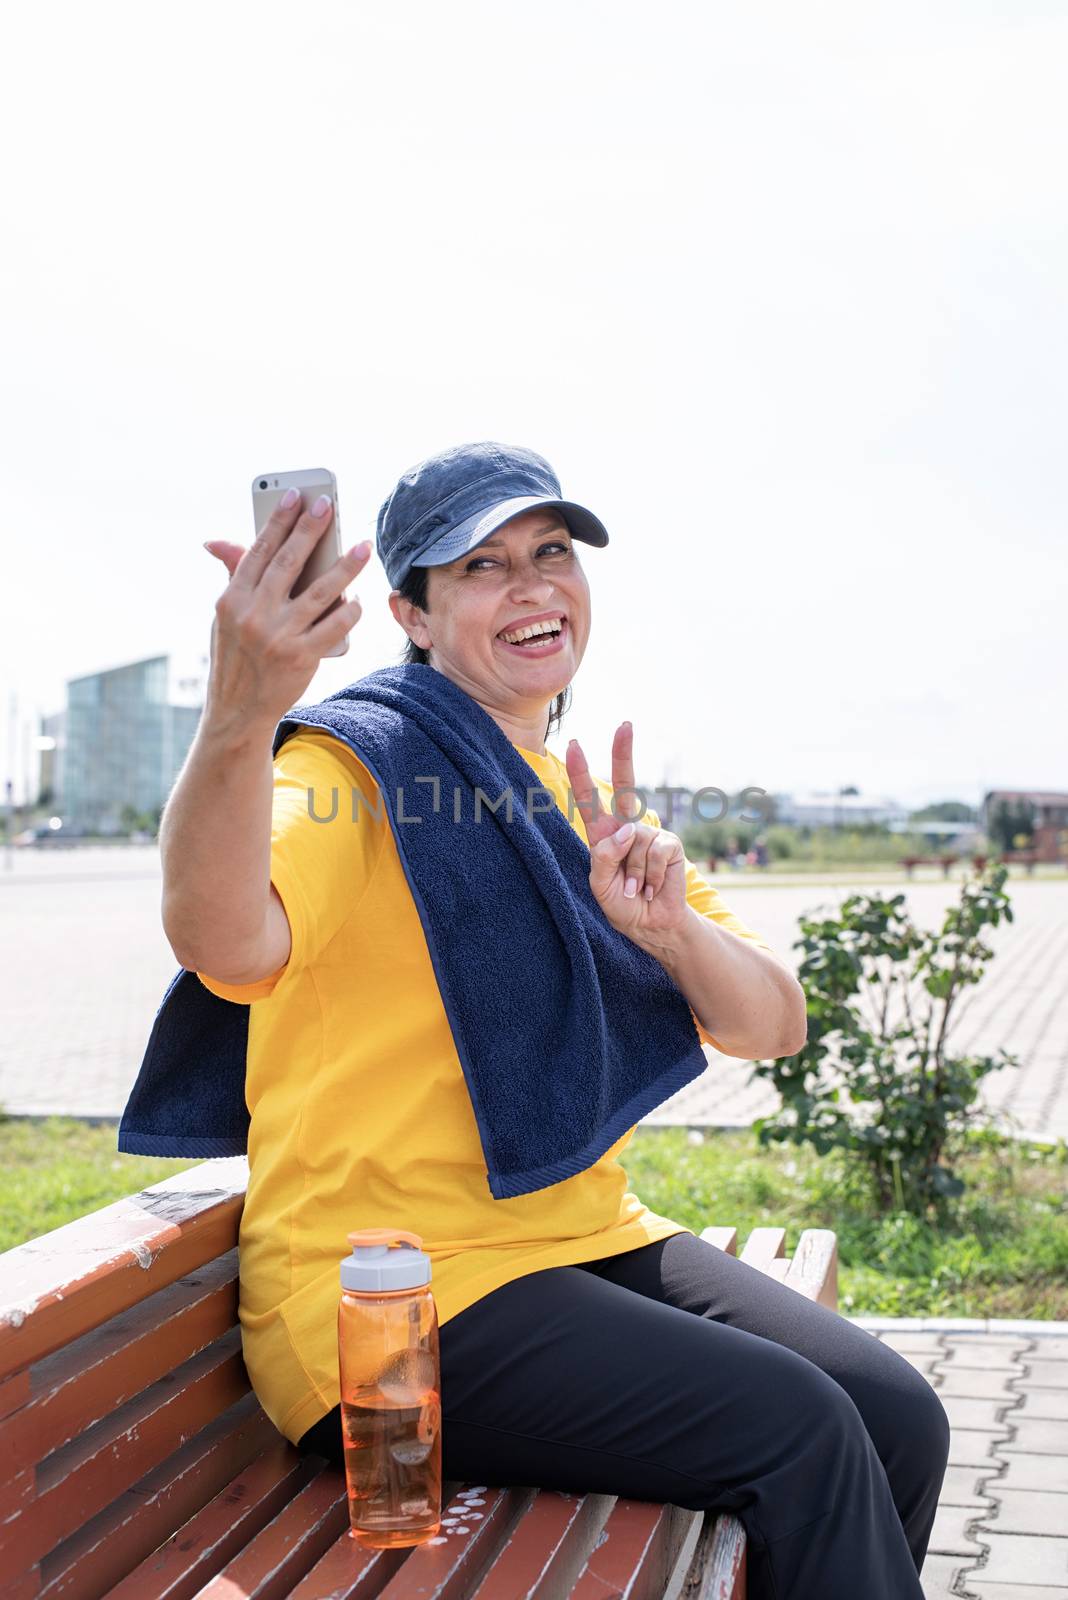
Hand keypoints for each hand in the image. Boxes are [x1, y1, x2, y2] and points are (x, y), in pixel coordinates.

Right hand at [202, 492, 371, 735]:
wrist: (238, 711)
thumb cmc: (235, 656)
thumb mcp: (225, 618)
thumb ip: (235, 579)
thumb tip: (218, 541)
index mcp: (231, 599)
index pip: (258, 550)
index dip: (278, 520)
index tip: (295, 495)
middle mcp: (253, 615)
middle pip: (288, 562)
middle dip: (311, 530)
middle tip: (329, 506)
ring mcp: (278, 636)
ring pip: (321, 591)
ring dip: (346, 566)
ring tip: (362, 547)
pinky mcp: (301, 657)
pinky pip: (336, 625)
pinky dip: (350, 609)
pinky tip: (359, 598)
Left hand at [565, 722, 689, 947]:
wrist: (651, 925)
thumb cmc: (622, 905)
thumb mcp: (599, 885)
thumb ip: (605, 856)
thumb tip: (627, 828)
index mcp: (604, 834)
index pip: (590, 799)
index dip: (582, 772)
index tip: (576, 744)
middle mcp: (628, 827)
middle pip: (626, 784)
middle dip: (623, 753)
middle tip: (625, 724)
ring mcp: (650, 834)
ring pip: (635, 841)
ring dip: (633, 873)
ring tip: (637, 890)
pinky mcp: (670, 844)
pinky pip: (654, 852)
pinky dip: (649, 875)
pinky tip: (652, 887)